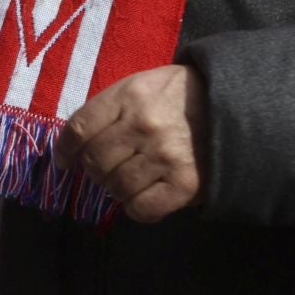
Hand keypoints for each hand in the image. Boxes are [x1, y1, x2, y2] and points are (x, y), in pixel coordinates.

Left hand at [55, 64, 206, 222]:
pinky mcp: (185, 183)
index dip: (64, 150)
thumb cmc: (175, 95)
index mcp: (129, 96)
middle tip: (104, 170)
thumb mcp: (138, 86)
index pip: (79, 129)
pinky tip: (141, 197)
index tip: (64, 161)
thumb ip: (108, 110)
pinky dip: (136, 208)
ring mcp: (166, 156)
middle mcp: (144, 125)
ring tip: (127, 179)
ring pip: (116, 187)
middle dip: (93, 170)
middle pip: (95, 161)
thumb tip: (74, 147)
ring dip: (114, 189)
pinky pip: (143, 208)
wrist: (230, 105)